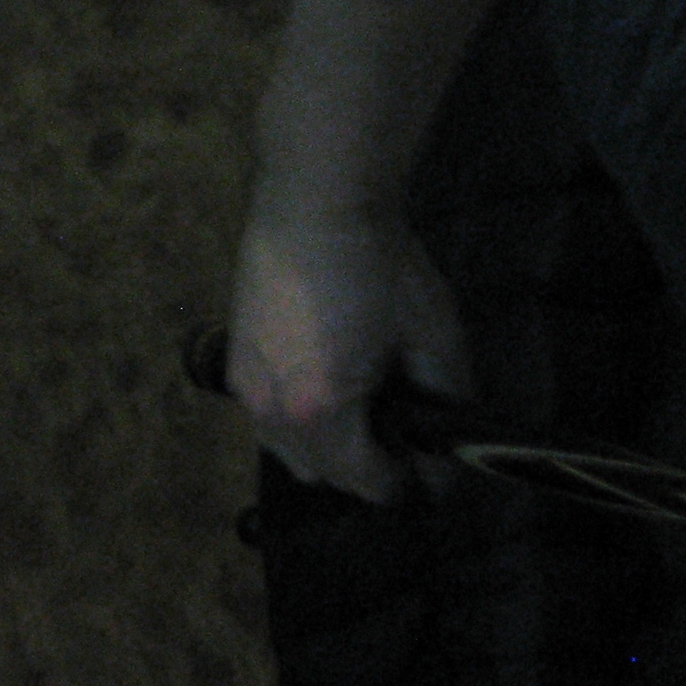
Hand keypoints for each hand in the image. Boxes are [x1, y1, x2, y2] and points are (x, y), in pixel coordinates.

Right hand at [225, 190, 468, 502]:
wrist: (317, 202)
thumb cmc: (378, 263)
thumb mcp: (434, 336)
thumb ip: (447, 401)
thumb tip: (450, 448)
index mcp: (321, 411)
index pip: (367, 483)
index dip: (408, 482)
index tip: (432, 470)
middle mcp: (272, 409)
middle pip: (324, 476)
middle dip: (368, 467)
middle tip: (405, 437)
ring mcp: (246, 385)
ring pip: (289, 451)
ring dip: (330, 447)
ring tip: (369, 409)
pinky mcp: (235, 359)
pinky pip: (269, 417)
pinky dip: (300, 418)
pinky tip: (333, 383)